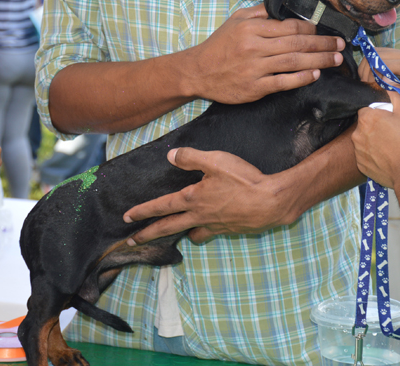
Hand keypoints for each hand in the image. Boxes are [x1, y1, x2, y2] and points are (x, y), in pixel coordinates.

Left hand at [123, 148, 284, 244]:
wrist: (272, 202)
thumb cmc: (243, 180)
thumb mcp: (215, 161)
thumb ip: (190, 157)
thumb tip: (170, 156)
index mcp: (192, 199)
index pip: (161, 206)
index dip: (142, 211)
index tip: (127, 217)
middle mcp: (200, 216)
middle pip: (167, 228)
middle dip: (147, 235)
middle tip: (131, 242)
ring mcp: (215, 225)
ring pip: (191, 233)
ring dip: (179, 234)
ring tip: (173, 234)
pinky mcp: (229, 229)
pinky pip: (210, 233)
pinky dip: (204, 232)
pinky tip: (207, 226)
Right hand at [187, 4, 344, 103]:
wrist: (198, 72)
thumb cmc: (218, 46)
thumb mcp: (235, 20)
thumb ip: (259, 12)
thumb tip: (283, 7)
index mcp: (252, 28)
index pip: (289, 25)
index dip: (310, 27)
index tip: (323, 29)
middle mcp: (255, 47)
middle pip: (297, 43)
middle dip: (322, 43)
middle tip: (340, 44)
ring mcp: (255, 68)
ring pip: (294, 62)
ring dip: (318, 60)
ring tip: (334, 59)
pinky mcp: (254, 87)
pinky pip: (283, 82)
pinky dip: (301, 78)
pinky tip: (314, 75)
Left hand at [351, 93, 399, 188]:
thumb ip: (394, 94)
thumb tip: (386, 80)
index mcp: (366, 118)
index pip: (366, 110)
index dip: (378, 113)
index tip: (389, 119)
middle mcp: (356, 133)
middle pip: (364, 125)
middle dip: (374, 127)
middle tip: (392, 133)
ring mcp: (357, 151)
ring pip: (363, 141)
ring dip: (372, 141)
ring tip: (390, 146)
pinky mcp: (360, 165)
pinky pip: (365, 156)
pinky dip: (373, 156)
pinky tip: (386, 157)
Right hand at [357, 47, 399, 119]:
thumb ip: (391, 90)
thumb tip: (372, 84)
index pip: (378, 62)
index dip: (368, 74)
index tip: (367, 87)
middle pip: (377, 53)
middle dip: (366, 68)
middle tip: (365, 83)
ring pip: (380, 51)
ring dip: (371, 64)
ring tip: (370, 80)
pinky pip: (388, 54)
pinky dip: (379, 63)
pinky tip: (379, 76)